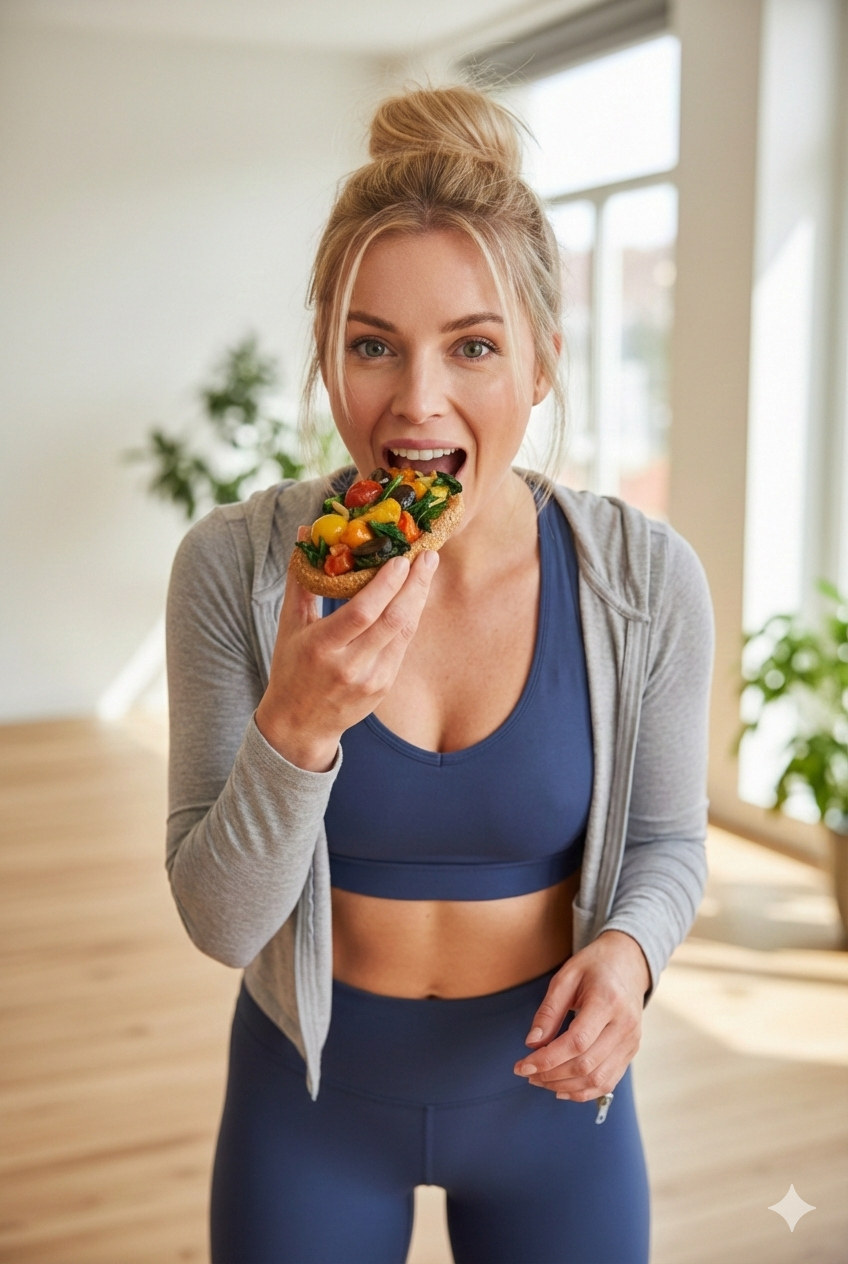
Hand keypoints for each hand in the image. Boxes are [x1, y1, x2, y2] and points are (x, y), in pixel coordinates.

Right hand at [255, 551, 438, 771]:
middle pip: (392, 620)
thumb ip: (301, 580)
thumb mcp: (289, 625)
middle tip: (428, 556)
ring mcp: (371, 679)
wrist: (300, 724)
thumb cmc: (291, 668)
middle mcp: (349, 666)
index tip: (401, 558)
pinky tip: (415, 597)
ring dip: (418, 598)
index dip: (386, 584)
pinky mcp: (384, 686)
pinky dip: (410, 618)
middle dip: (415, 585)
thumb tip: (307, 535)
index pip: (362, 612)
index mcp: (322, 647)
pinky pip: (402, 645)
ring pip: (404, 632)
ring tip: (427, 569)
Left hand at [513, 931, 649, 1100]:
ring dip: (564, 1086)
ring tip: (540, 1080)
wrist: (628, 963)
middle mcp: (625, 1025)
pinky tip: (561, 1088)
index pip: (577, 1042)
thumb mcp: (566, 977)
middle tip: (526, 1072)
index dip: (547, 1059)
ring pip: (598, 1080)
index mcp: (608, 1001)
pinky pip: (608, 1082)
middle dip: (551, 1075)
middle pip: (586, 1065)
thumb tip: (532, 1043)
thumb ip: (548, 1011)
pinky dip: (583, 1091)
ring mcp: (631, 1041)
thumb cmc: (594, 966)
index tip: (521, 1066)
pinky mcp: (631, 1052)